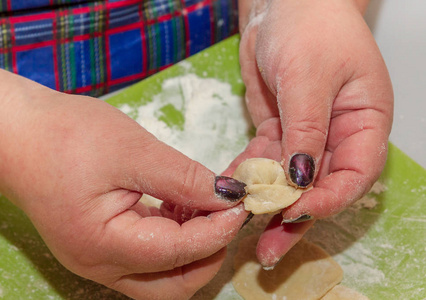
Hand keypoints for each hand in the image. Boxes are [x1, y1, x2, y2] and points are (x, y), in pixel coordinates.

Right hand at [0, 61, 247, 298]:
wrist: (16, 135)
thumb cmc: (66, 135)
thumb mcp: (131, 150)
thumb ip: (183, 178)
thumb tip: (227, 196)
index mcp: (104, 245)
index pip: (179, 253)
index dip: (218, 230)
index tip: (242, 203)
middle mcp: (101, 266)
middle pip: (174, 286)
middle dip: (210, 255)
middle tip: (227, 214)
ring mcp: (100, 261)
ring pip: (164, 277)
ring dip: (194, 248)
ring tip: (206, 207)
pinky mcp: (102, 248)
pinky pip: (149, 259)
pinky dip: (175, 239)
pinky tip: (182, 207)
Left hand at [233, 0, 392, 267]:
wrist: (282, 2)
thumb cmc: (310, 26)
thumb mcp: (309, 77)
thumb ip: (306, 129)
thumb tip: (299, 179)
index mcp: (364, 122)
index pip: (353, 174)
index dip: (328, 199)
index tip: (296, 211)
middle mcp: (336, 134)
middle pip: (318, 186)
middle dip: (293, 217)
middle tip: (269, 249)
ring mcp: (304, 134)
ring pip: (287, 180)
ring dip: (266, 206)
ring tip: (244, 232)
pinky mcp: (275, 130)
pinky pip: (261, 161)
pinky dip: (246, 177)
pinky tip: (229, 193)